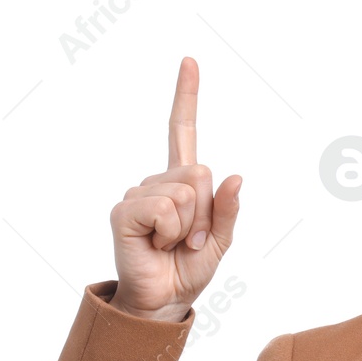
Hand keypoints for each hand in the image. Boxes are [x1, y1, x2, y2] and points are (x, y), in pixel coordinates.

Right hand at [107, 57, 241, 320]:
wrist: (164, 300)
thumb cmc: (188, 269)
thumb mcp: (221, 240)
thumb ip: (229, 210)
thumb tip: (236, 177)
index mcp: (181, 183)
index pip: (182, 131)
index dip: (186, 96)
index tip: (189, 61)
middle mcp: (157, 181)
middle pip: (200, 173)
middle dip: (206, 212)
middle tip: (190, 239)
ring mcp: (138, 194)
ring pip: (186, 192)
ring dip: (189, 226)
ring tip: (173, 244)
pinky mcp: (125, 210)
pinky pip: (165, 207)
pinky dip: (171, 230)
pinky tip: (157, 243)